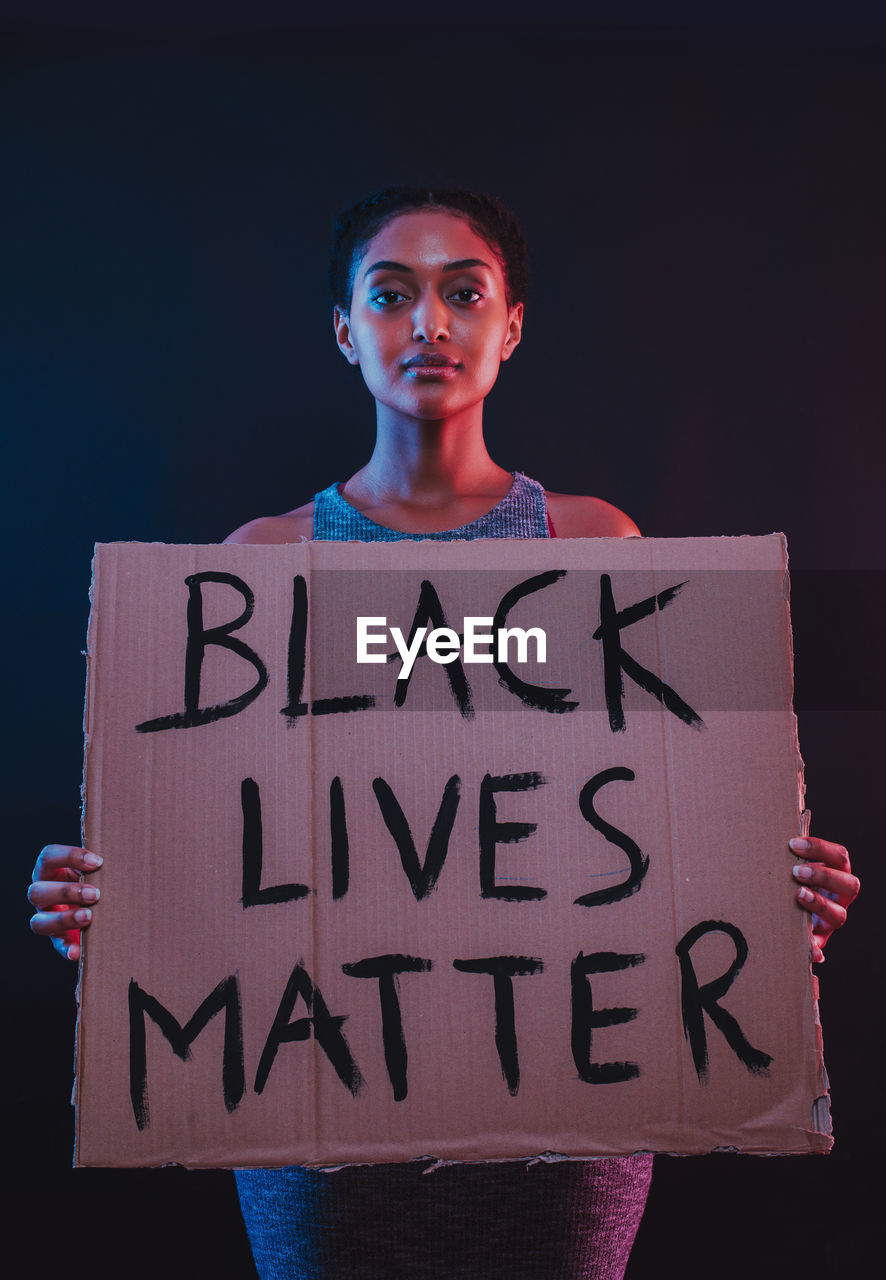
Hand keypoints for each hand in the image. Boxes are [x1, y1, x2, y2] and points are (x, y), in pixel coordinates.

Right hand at [28, 844, 102, 961]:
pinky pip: (57, 946)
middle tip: (95, 894)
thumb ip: (101, 862)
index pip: (47, 857)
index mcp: (50, 871)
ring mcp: (47, 918)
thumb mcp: (97, 868)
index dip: (69, 857)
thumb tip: (126, 850)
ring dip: (64, 919)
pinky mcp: (59, 939)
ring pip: (39, 922)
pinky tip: (78, 951)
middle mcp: (43, 895)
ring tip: (89, 916)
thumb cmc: (101, 878)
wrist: (106, 905)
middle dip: (66, 892)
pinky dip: (67, 949)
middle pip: (37, 891)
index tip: (98, 862)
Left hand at [790, 836, 858, 963]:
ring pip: (840, 916)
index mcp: (834, 873)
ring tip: (798, 894)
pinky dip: (814, 951)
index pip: (841, 857)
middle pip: (850, 885)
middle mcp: (838, 898)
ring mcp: (829, 921)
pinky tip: (808, 950)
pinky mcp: (815, 943)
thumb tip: (765, 818)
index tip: (793, 843)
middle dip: (825, 875)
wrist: (780, 916)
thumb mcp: (788, 863)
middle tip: (796, 870)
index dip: (821, 849)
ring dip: (819, 904)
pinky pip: (819, 949)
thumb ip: (787, 850)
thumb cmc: (784, 880)